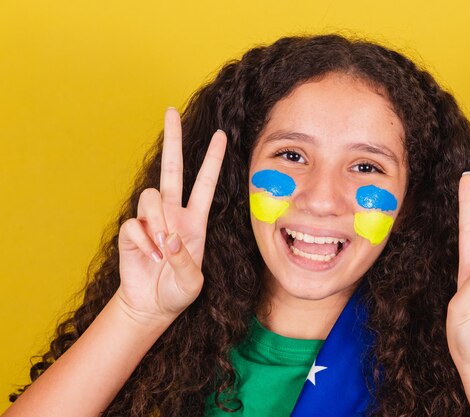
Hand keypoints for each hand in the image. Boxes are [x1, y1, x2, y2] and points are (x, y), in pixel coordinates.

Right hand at [116, 108, 226, 325]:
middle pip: (172, 169)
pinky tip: (149, 258)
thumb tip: (168, 237)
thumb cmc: (177, 292)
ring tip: (160, 252)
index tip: (222, 136)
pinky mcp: (131, 232)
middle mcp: (173, 214)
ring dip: (157, 223)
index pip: (205, 183)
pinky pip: (135, 225)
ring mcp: (151, 221)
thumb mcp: (192, 283)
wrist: (151, 306)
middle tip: (171, 111)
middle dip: (173, 140)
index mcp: (195, 221)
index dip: (212, 160)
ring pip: (151, 197)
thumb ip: (185, 261)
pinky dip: (144, 243)